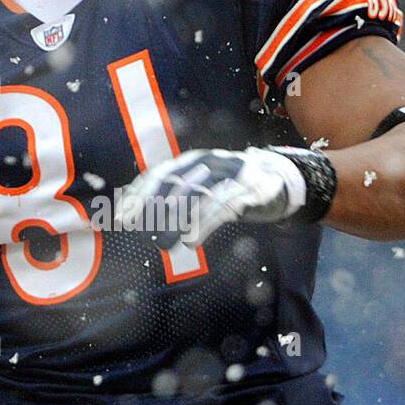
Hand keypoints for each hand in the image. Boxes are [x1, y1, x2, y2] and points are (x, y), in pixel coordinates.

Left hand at [117, 146, 332, 248]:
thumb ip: (175, 197)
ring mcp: (232, 173)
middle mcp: (210, 162)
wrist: (281, 180)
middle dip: (154, 209)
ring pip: (198, 195)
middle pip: (175, 184)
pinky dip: (204, 224)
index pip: (159, 173)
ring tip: (162, 244)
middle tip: (139, 233)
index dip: (139, 194)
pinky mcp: (251, 189)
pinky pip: (224, 206)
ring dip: (177, 221)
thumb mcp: (203, 188)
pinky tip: (191, 242)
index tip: (123, 217)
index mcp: (194, 160)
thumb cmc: (233, 188)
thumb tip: (137, 215)